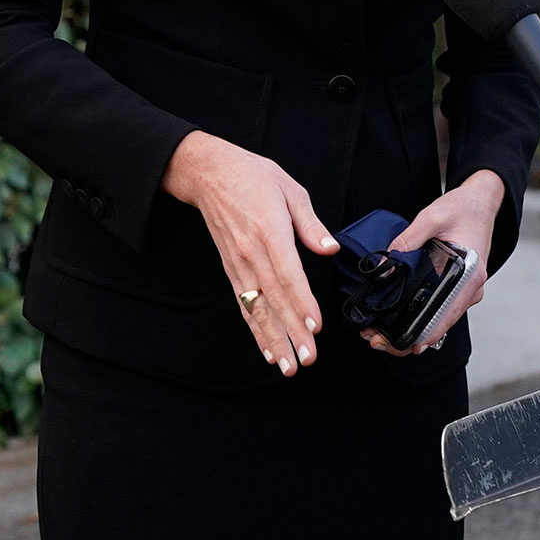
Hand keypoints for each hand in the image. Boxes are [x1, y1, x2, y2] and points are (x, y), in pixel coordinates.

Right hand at [163, 130, 335, 374]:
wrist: (209, 173)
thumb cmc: (252, 177)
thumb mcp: (290, 189)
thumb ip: (310, 224)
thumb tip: (330, 248)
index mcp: (269, 231)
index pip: (288, 274)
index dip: (301, 302)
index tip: (313, 326)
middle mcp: (251, 252)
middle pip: (273, 299)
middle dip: (291, 332)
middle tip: (307, 358)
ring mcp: (238, 264)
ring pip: (257, 309)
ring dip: (272, 339)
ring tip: (287, 365)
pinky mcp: (231, 270)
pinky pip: (244, 305)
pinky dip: (255, 330)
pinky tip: (267, 349)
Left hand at [373, 170, 503, 355]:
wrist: (480, 202)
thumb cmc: (463, 209)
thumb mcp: (431, 217)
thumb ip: (407, 239)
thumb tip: (385, 263)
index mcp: (469, 276)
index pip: (444, 318)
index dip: (419, 335)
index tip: (394, 342)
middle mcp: (470, 289)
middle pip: (439, 326)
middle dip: (407, 337)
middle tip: (375, 340)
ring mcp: (466, 290)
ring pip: (439, 322)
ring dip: (412, 330)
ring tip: (379, 334)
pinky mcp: (459, 287)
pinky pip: (440, 310)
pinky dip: (421, 319)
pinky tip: (398, 322)